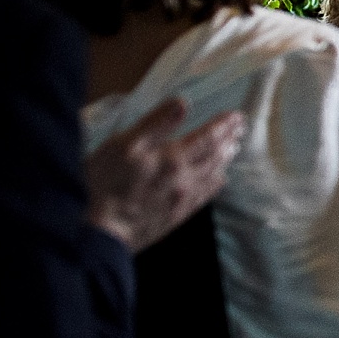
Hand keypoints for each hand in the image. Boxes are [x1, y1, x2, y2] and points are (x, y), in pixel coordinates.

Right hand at [86, 98, 246, 253]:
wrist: (99, 234)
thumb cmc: (103, 186)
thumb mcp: (122, 145)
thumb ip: (155, 124)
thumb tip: (182, 103)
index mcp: (172, 159)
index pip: (207, 137)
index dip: (223, 125)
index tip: (236, 116)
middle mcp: (184, 179)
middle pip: (214, 156)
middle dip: (228, 139)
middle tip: (239, 128)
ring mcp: (181, 200)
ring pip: (212, 175)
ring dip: (224, 159)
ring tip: (232, 148)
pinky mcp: (175, 217)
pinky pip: (203, 197)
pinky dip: (215, 184)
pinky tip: (218, 180)